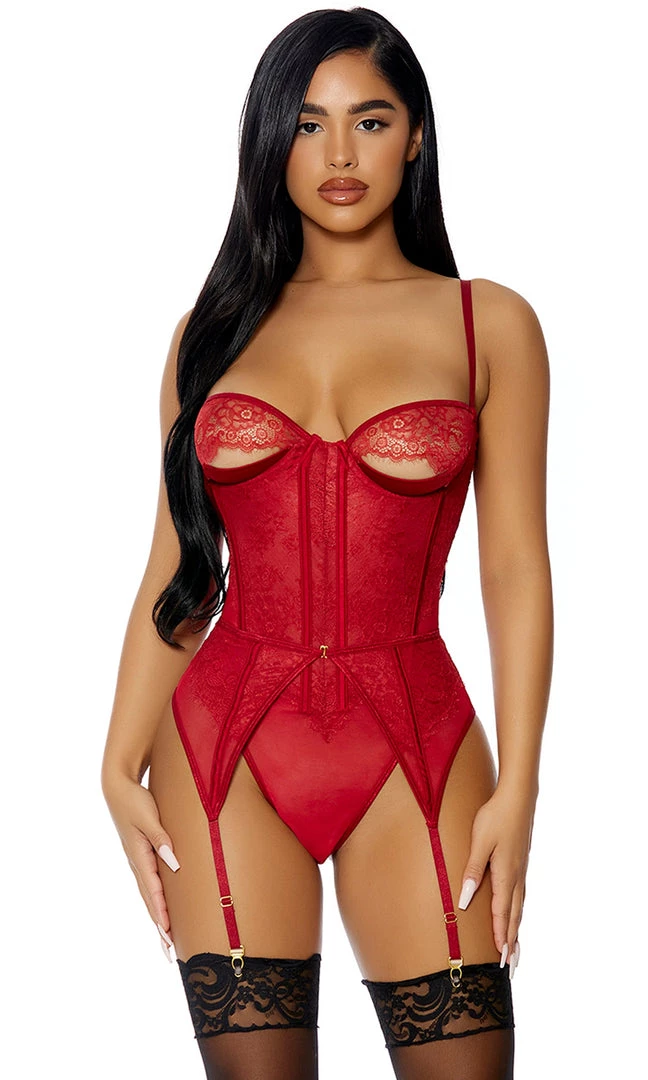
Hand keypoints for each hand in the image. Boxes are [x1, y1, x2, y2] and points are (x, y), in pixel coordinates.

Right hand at [102, 772, 179, 959]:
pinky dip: (155, 903)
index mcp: (139, 855)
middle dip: (160, 926)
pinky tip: (161, 912)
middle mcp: (137, 863)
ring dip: (158, 919)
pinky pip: (149, 886)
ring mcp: (137, 862)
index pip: (153, 890)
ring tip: (166, 942)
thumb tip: (174, 863)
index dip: (162, 912)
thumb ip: (161, 838)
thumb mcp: (149, 817)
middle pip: (149, 901)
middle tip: (169, 952)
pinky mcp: (140, 857)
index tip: (169, 933)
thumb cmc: (135, 801)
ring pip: (148, 896)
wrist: (118, 789)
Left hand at [457, 785, 535, 973]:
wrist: (517, 797)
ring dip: (517, 930)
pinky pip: (520, 896)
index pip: (502, 914)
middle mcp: (516, 877)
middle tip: (511, 967)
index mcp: (506, 874)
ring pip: (519, 907)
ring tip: (515, 949)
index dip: (501, 937)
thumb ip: (473, 871)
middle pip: (515, 916)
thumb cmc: (495, 817)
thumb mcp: (479, 842)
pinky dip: (518, 912)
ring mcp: (521, 870)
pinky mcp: (520, 863)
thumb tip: (466, 901)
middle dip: (512, 942)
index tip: (500, 960)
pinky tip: (516, 914)